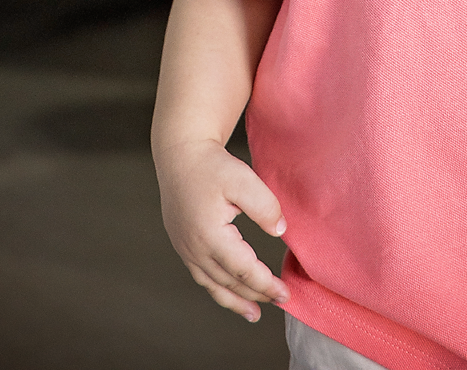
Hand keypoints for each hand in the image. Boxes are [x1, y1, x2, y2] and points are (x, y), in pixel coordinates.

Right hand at [156, 137, 288, 321]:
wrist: (180, 154)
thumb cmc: (212, 165)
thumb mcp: (244, 179)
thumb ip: (265, 207)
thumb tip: (280, 232)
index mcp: (209, 235)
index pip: (243, 270)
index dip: (265, 284)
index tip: (285, 292)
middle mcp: (193, 248)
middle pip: (229, 281)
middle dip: (256, 294)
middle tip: (280, 300)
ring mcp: (184, 248)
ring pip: (213, 284)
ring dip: (235, 300)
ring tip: (254, 314)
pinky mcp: (181, 244)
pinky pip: (201, 275)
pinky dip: (218, 289)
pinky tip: (229, 292)